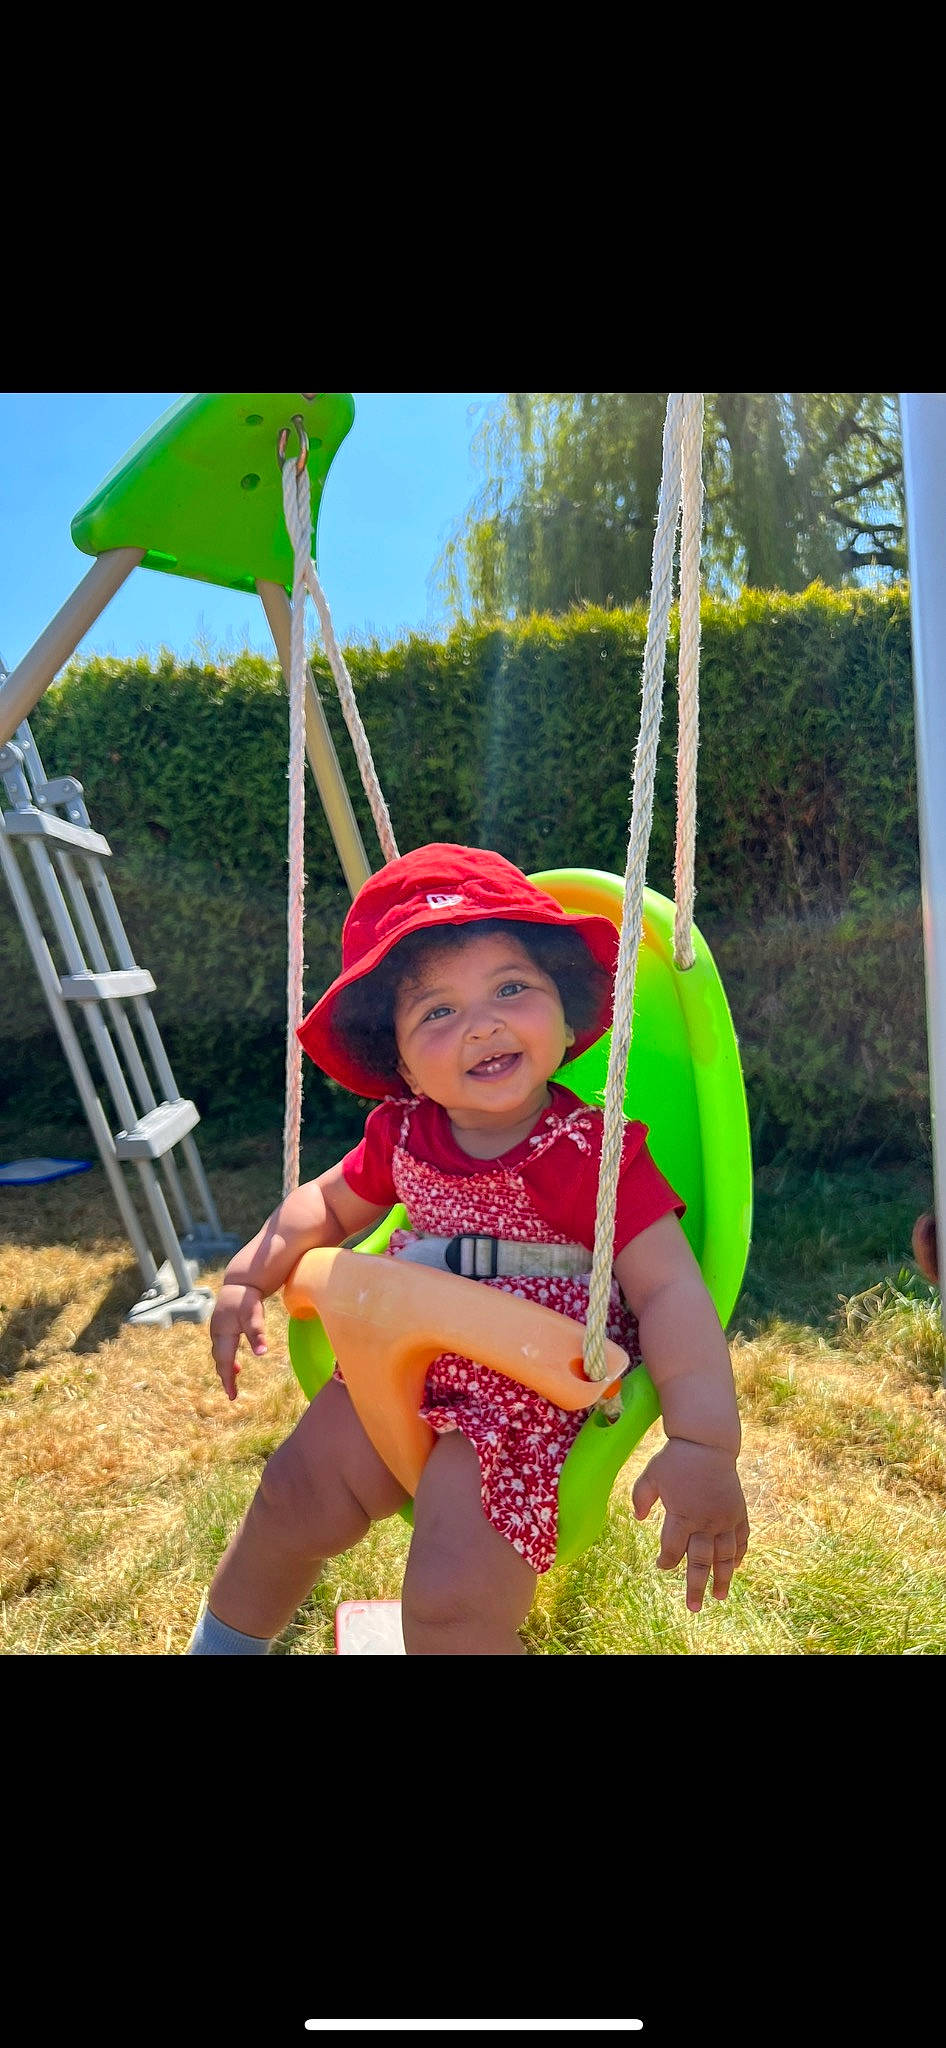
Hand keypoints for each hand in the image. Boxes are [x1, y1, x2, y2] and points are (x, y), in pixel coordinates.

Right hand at [210, 1281, 267, 1400]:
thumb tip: (262, 1353)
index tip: (232, 1396)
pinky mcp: (222, 1327)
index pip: (225, 1363)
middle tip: (232, 1393)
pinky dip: (227, 1359)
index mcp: (223, 1334)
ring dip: (226, 1368)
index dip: (228, 1380)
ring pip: (220, 1355)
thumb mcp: (254, 1316)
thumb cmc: (247, 1298)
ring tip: (234, 1379)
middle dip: (225, 1377)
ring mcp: (218, 1330)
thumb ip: (257, 1334)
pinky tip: (237, 1363)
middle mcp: (217, 1334)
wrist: (240, 1281)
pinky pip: (222, 1348)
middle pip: (220, 1361)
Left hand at [632, 1438, 748, 1612]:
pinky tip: (735, 1567)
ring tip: (720, 1596)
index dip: (666, 1561)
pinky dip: (738, 1554)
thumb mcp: (650, 1475)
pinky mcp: (738, 1511)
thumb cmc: (675, 1459)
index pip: (672, 1549)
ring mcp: (724, 1518)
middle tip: (693, 1608)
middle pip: (700, 1561)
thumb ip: (640, 1497)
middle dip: (696, 1587)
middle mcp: (705, 1522)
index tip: (661, 1566)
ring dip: (722, 1577)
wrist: (707, 1443)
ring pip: (724, 1556)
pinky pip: (740, 1539)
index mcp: (682, 1515)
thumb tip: (637, 1519)